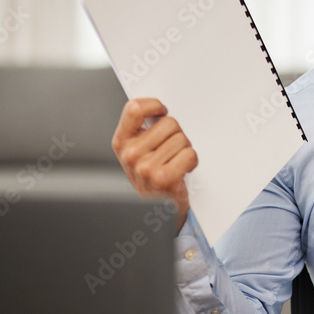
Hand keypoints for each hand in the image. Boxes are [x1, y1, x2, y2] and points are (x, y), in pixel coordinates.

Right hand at [112, 97, 197, 229]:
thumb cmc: (150, 176)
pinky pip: (189, 154)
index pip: (134, 108)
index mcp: (121, 142)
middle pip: (168, 123)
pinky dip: (191, 161)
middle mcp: (131, 154)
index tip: (162, 111)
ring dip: (184, 149)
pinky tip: (182, 170)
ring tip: (175, 162)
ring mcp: (146, 167)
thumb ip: (143, 129)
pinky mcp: (164, 177)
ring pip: (182, 138)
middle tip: (171, 150)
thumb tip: (161, 109)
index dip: (153, 105)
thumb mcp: (137, 151)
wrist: (157, 208)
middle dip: (176, 134)